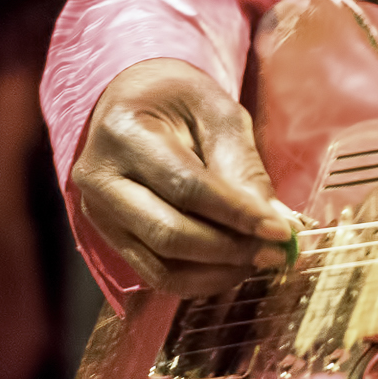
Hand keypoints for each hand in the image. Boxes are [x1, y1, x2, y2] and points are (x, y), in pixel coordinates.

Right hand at [73, 59, 302, 298]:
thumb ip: (242, 166)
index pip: (186, 187)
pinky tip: (231, 267)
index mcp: (125, 133)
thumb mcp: (218, 113)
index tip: (280, 231)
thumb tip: (274, 221)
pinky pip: (153, 272)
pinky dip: (197, 279)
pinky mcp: (107, 236)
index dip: (236, 214)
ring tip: (258, 259)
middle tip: (276, 252)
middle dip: (229, 249)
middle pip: (167, 233)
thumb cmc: (179, 100)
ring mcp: (97, 212)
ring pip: (159, 263)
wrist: (130, 99)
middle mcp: (99, 178)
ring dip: (216, 271)